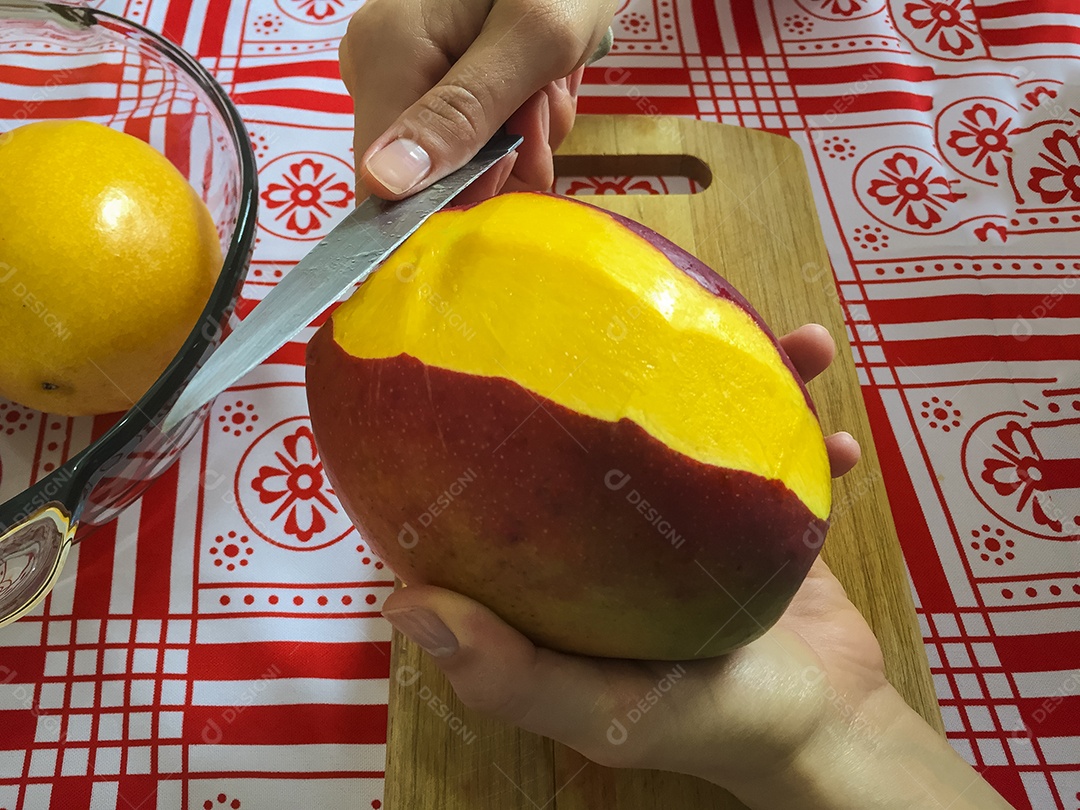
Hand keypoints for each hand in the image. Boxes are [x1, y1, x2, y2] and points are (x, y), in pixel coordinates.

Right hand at [339, 0, 616, 200]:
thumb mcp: (533, 38)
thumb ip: (462, 114)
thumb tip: (385, 183)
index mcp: (384, 55)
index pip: (383, 185)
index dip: (451, 198)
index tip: (514, 163)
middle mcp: (376, 68)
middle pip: (431, 174)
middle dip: (504, 155)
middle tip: (545, 102)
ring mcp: (404, 73)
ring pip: (463, 158)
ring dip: (523, 136)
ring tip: (550, 81)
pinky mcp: (435, 76)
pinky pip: (474, 132)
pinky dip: (519, 119)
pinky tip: (541, 82)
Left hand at [382, 324, 1010, 808]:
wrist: (821, 730)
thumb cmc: (702, 724)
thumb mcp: (600, 711)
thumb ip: (512, 671)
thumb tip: (403, 605)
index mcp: (551, 547)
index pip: (493, 454)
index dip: (473, 383)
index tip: (476, 300)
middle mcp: (605, 507)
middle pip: (595, 400)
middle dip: (611, 333)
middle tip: (618, 263)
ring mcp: (679, 496)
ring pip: (690, 402)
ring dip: (730, 361)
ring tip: (769, 327)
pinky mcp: (747, 499)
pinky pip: (770, 440)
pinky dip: (800, 419)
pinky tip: (826, 402)